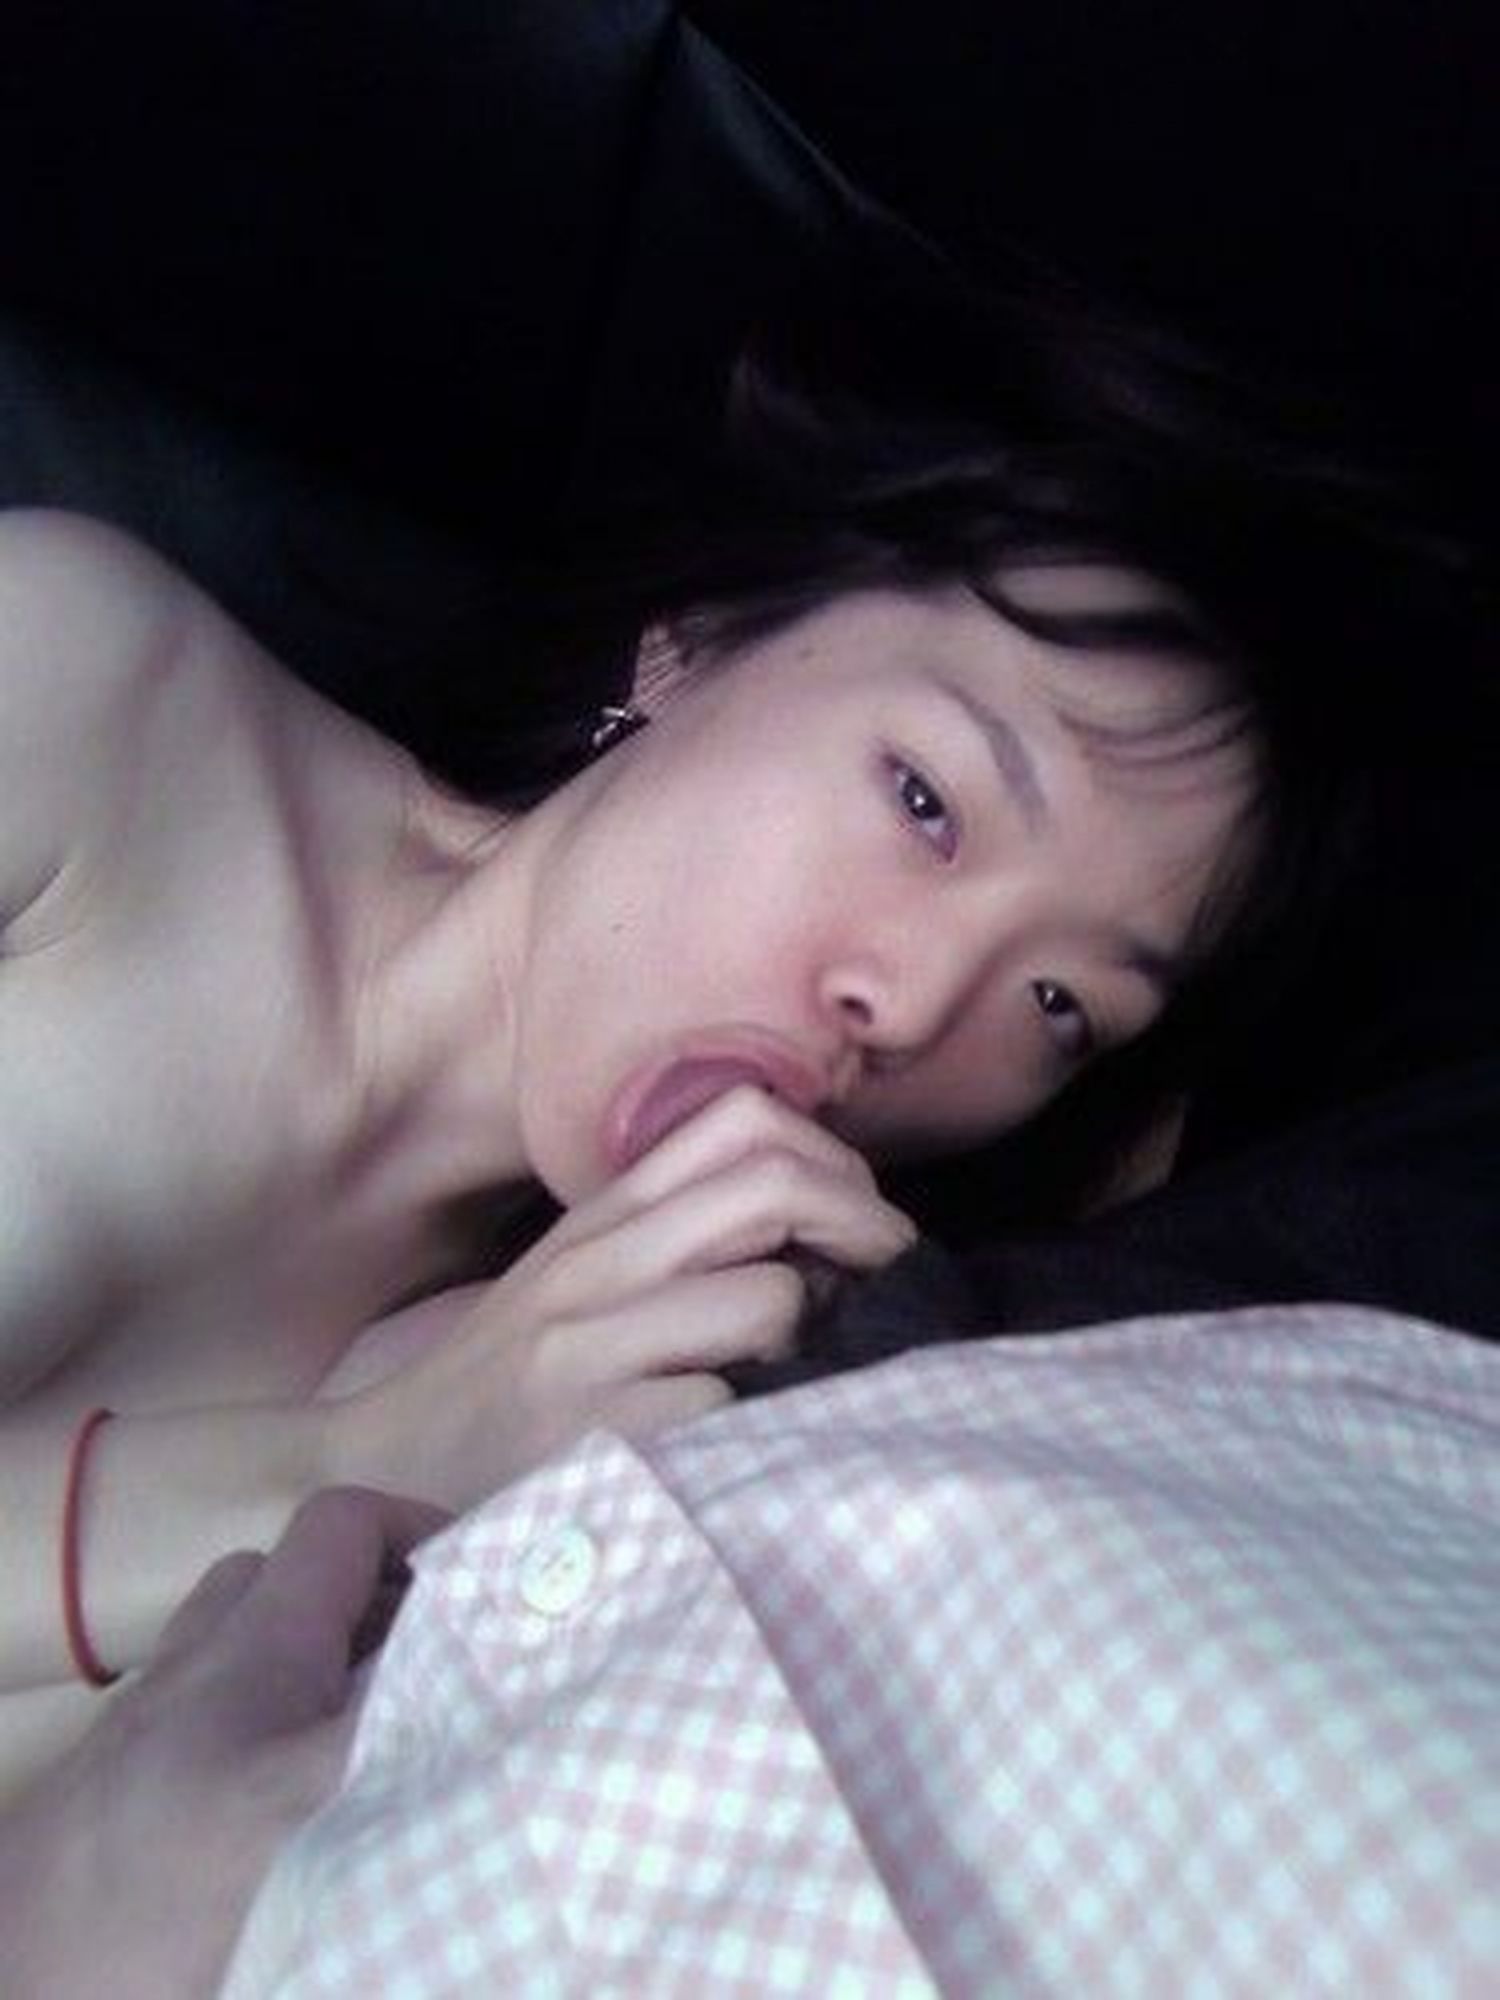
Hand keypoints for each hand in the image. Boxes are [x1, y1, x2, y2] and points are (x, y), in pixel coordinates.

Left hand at [0, 1487, 443, 1999]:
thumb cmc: (185, 1895)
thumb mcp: (325, 1789)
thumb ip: (416, 1701)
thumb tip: (506, 1628)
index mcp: (249, 1646)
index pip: (341, 1524)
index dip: (417, 1533)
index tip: (485, 1597)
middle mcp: (183, 1675)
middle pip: (284, 1589)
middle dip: (368, 1614)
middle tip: (438, 1683)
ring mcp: (134, 1748)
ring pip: (237, 1673)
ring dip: (309, 1691)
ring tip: (369, 1761)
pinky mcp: (100, 1823)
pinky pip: (197, 1749)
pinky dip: (255, 1761)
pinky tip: (283, 1837)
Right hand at [325, 1085, 916, 1504]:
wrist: (380, 1467)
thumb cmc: (508, 1379)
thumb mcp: (581, 1279)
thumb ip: (680, 1236)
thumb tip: (825, 1233)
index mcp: (605, 1215)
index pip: (742, 1117)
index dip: (833, 1159)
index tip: (859, 1222)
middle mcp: (597, 1263)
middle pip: (772, 1184)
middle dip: (865, 1227)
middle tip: (887, 1279)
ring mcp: (589, 1348)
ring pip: (766, 1298)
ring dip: (809, 1338)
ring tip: (791, 1372)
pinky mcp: (590, 1435)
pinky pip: (726, 1409)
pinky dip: (756, 1427)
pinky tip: (738, 1447)